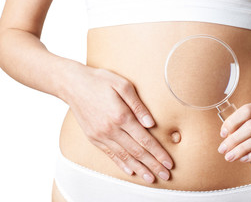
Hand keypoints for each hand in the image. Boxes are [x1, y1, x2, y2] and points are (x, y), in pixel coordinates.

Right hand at [63, 64, 172, 183]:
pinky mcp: (94, 138)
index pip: (145, 140)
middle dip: (153, 165)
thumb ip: (138, 105)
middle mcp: (111, 130)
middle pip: (137, 152)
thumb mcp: (122, 85)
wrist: (72, 84)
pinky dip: (122, 164)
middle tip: (165, 175)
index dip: (158, 153)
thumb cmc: (100, 81)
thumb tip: (150, 123)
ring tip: (151, 178)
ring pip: (124, 157)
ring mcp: (101, 136)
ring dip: (140, 169)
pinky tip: (131, 171)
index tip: (168, 162)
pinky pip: (110, 155)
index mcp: (121, 116)